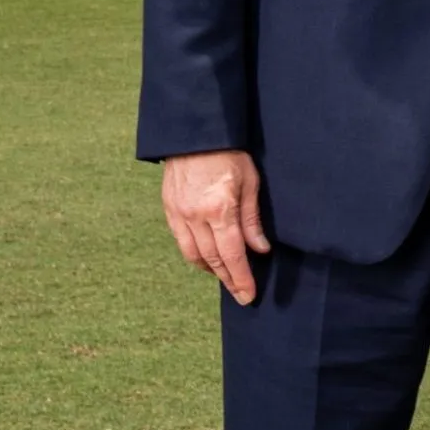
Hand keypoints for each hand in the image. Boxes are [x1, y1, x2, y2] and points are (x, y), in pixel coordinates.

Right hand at [162, 150, 269, 305]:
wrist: (195, 134)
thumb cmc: (229, 154)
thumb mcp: (250, 182)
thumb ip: (252, 219)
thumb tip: (260, 249)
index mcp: (220, 209)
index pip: (232, 254)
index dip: (240, 277)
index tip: (248, 294)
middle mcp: (196, 216)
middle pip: (212, 259)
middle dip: (228, 279)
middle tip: (240, 294)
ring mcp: (179, 214)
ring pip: (193, 254)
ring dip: (210, 269)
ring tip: (226, 277)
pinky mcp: (169, 209)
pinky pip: (181, 241)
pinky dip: (194, 255)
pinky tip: (206, 259)